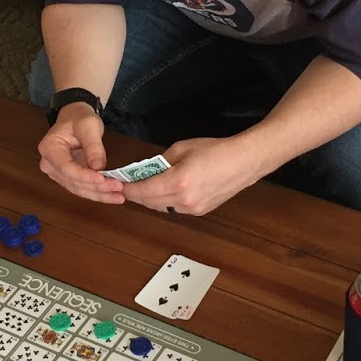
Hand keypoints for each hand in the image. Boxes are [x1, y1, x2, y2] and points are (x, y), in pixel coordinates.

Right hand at [37, 107, 124, 204]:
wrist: (74, 118)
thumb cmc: (78, 118)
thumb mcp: (88, 126)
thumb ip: (93, 146)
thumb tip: (98, 166)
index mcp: (49, 148)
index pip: (66, 168)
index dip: (84, 176)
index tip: (102, 179)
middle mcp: (49, 164)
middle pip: (73, 181)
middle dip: (97, 187)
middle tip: (118, 188)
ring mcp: (58, 173)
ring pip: (79, 189)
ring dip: (99, 194)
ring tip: (119, 196)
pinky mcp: (68, 178)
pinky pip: (83, 188)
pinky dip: (98, 193)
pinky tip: (113, 196)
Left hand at [122, 137, 263, 215]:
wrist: (243, 162)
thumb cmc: (215, 151)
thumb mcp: (181, 148)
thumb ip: (160, 161)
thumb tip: (148, 170)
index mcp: (177, 182)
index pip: (142, 190)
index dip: (127, 188)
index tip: (118, 184)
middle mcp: (183, 200)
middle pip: (149, 202)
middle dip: (136, 194)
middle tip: (126, 185)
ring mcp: (192, 209)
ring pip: (160, 207)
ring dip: (149, 199)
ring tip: (143, 187)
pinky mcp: (200, 211)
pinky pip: (174, 208)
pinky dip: (164, 201)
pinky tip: (163, 191)